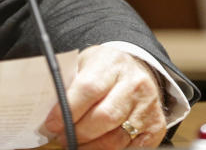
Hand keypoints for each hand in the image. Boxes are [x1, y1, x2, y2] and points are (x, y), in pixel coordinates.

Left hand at [40, 46, 166, 148]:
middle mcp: (134, 84)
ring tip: (76, 145)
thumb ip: (70, 84)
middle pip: (103, 117)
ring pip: (117, 138)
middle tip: (62, 138)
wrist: (136, 69)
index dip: (67, 110)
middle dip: (78, 133)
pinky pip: (132, 148)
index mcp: (112, 64)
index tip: (51, 124)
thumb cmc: (104, 69)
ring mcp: (147, 106)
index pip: (88, 88)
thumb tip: (49, 109)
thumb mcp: (85, 64)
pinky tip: (97, 147)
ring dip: (92, 147)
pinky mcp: (156, 125)